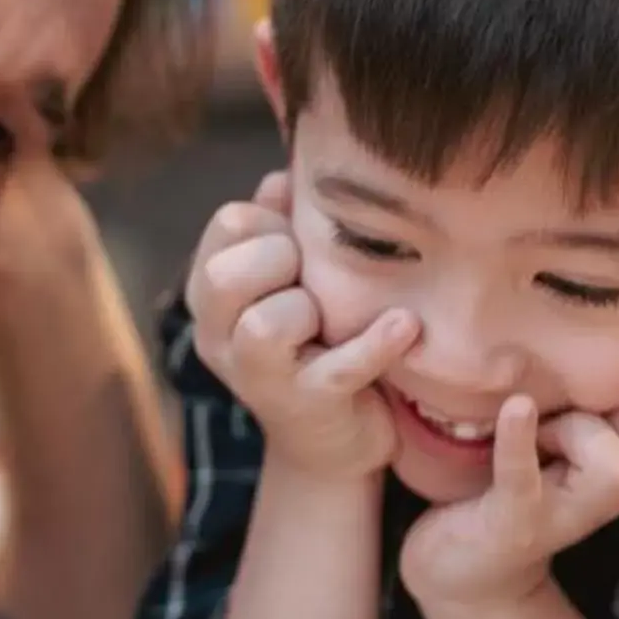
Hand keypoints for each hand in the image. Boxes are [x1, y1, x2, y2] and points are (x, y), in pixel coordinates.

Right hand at [186, 173, 415, 478]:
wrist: (337, 440)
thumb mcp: (294, 276)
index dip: (274, 221)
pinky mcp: (309, 408)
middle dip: (282, 262)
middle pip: (228, 274)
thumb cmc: (316, 339)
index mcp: (212, 292)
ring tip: (334, 315)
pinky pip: (339, 366)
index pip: (230, 223)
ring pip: (264, 325)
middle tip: (312, 281)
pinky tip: (405, 325)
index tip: (299, 244)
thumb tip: (281, 178)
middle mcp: (220, 336)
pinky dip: (376, 343)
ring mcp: (259, 378)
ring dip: (310, 309)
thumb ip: (282, 224)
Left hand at [399, 384, 618, 609]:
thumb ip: (599, 399)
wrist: (464, 569)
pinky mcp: (516, 521)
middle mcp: (608, 494)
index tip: (599, 397)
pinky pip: (525, 477)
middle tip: (566, 415)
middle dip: (617, 407)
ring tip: (540, 436)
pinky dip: (521, 440)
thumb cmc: (518, 481)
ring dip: (577, 431)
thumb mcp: (571, 436)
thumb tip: (612, 333)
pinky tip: (516, 410)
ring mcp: (566, 512)